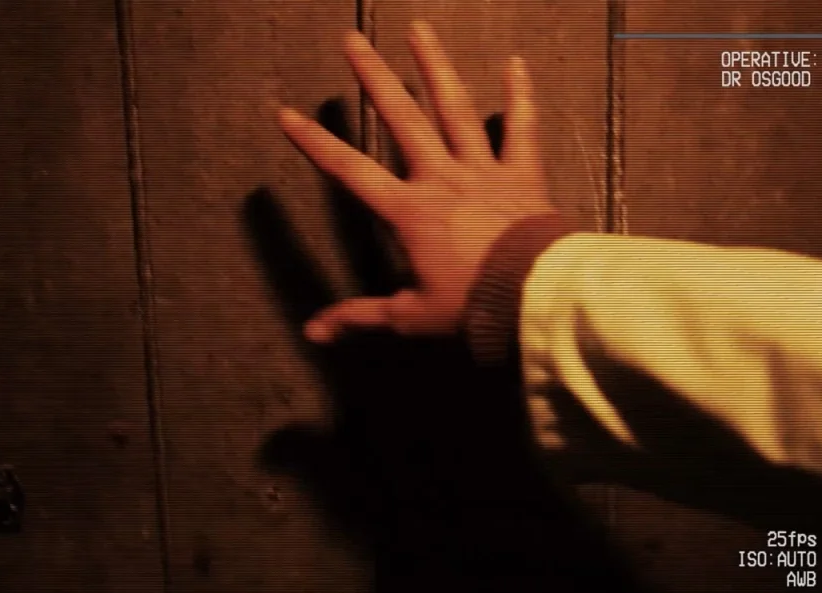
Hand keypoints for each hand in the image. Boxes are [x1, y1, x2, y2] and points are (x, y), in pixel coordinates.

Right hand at [278, 21, 554, 343]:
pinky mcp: (522, 174)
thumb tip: (313, 333)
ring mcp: (483, 171)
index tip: (287, 115)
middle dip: (373, 78)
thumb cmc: (472, 306)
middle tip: (352, 41)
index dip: (315, 143)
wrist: (535, 297)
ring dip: (435, 67)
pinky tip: (515, 64)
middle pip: (401, 119)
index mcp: (410, 211)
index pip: (351, 171)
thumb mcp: (411, 316)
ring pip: (455, 109)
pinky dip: (520, 96)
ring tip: (418, 30)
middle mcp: (441, 179)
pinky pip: (522, 128)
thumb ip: (362, 316)